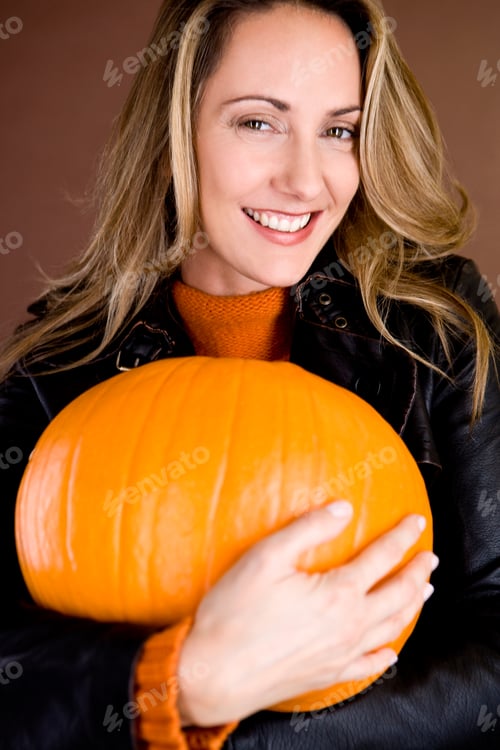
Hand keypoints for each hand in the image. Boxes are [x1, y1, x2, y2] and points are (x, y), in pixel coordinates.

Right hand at [177, 502, 435, 725]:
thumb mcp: (266, 557)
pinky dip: (384, 654)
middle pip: (397, 595)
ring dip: (410, 606)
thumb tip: (343, 508)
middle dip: (417, 573)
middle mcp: (349, 626)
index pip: (381, 558)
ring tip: (423, 592)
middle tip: (429, 557)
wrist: (213, 674)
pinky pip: (367, 665)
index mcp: (338, 594)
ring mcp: (341, 655)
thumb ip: (307, 529)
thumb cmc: (234, 612)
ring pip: (390, 628)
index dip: (401, 537)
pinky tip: (390, 650)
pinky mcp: (327, 675)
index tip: (416, 521)